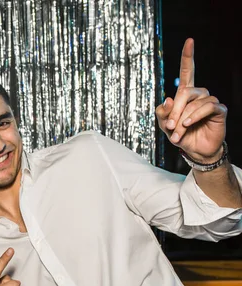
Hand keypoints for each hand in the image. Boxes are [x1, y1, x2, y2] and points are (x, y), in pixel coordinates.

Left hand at [156, 38, 227, 162]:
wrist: (194, 150)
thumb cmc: (179, 135)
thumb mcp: (164, 124)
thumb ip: (162, 112)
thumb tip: (168, 98)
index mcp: (185, 94)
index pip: (187, 71)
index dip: (188, 56)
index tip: (189, 41)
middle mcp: (199, 94)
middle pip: (185, 92)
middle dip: (175, 110)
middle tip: (170, 126)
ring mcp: (210, 101)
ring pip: (194, 102)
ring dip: (183, 118)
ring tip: (178, 132)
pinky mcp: (219, 110)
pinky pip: (207, 107)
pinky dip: (195, 116)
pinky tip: (188, 124)